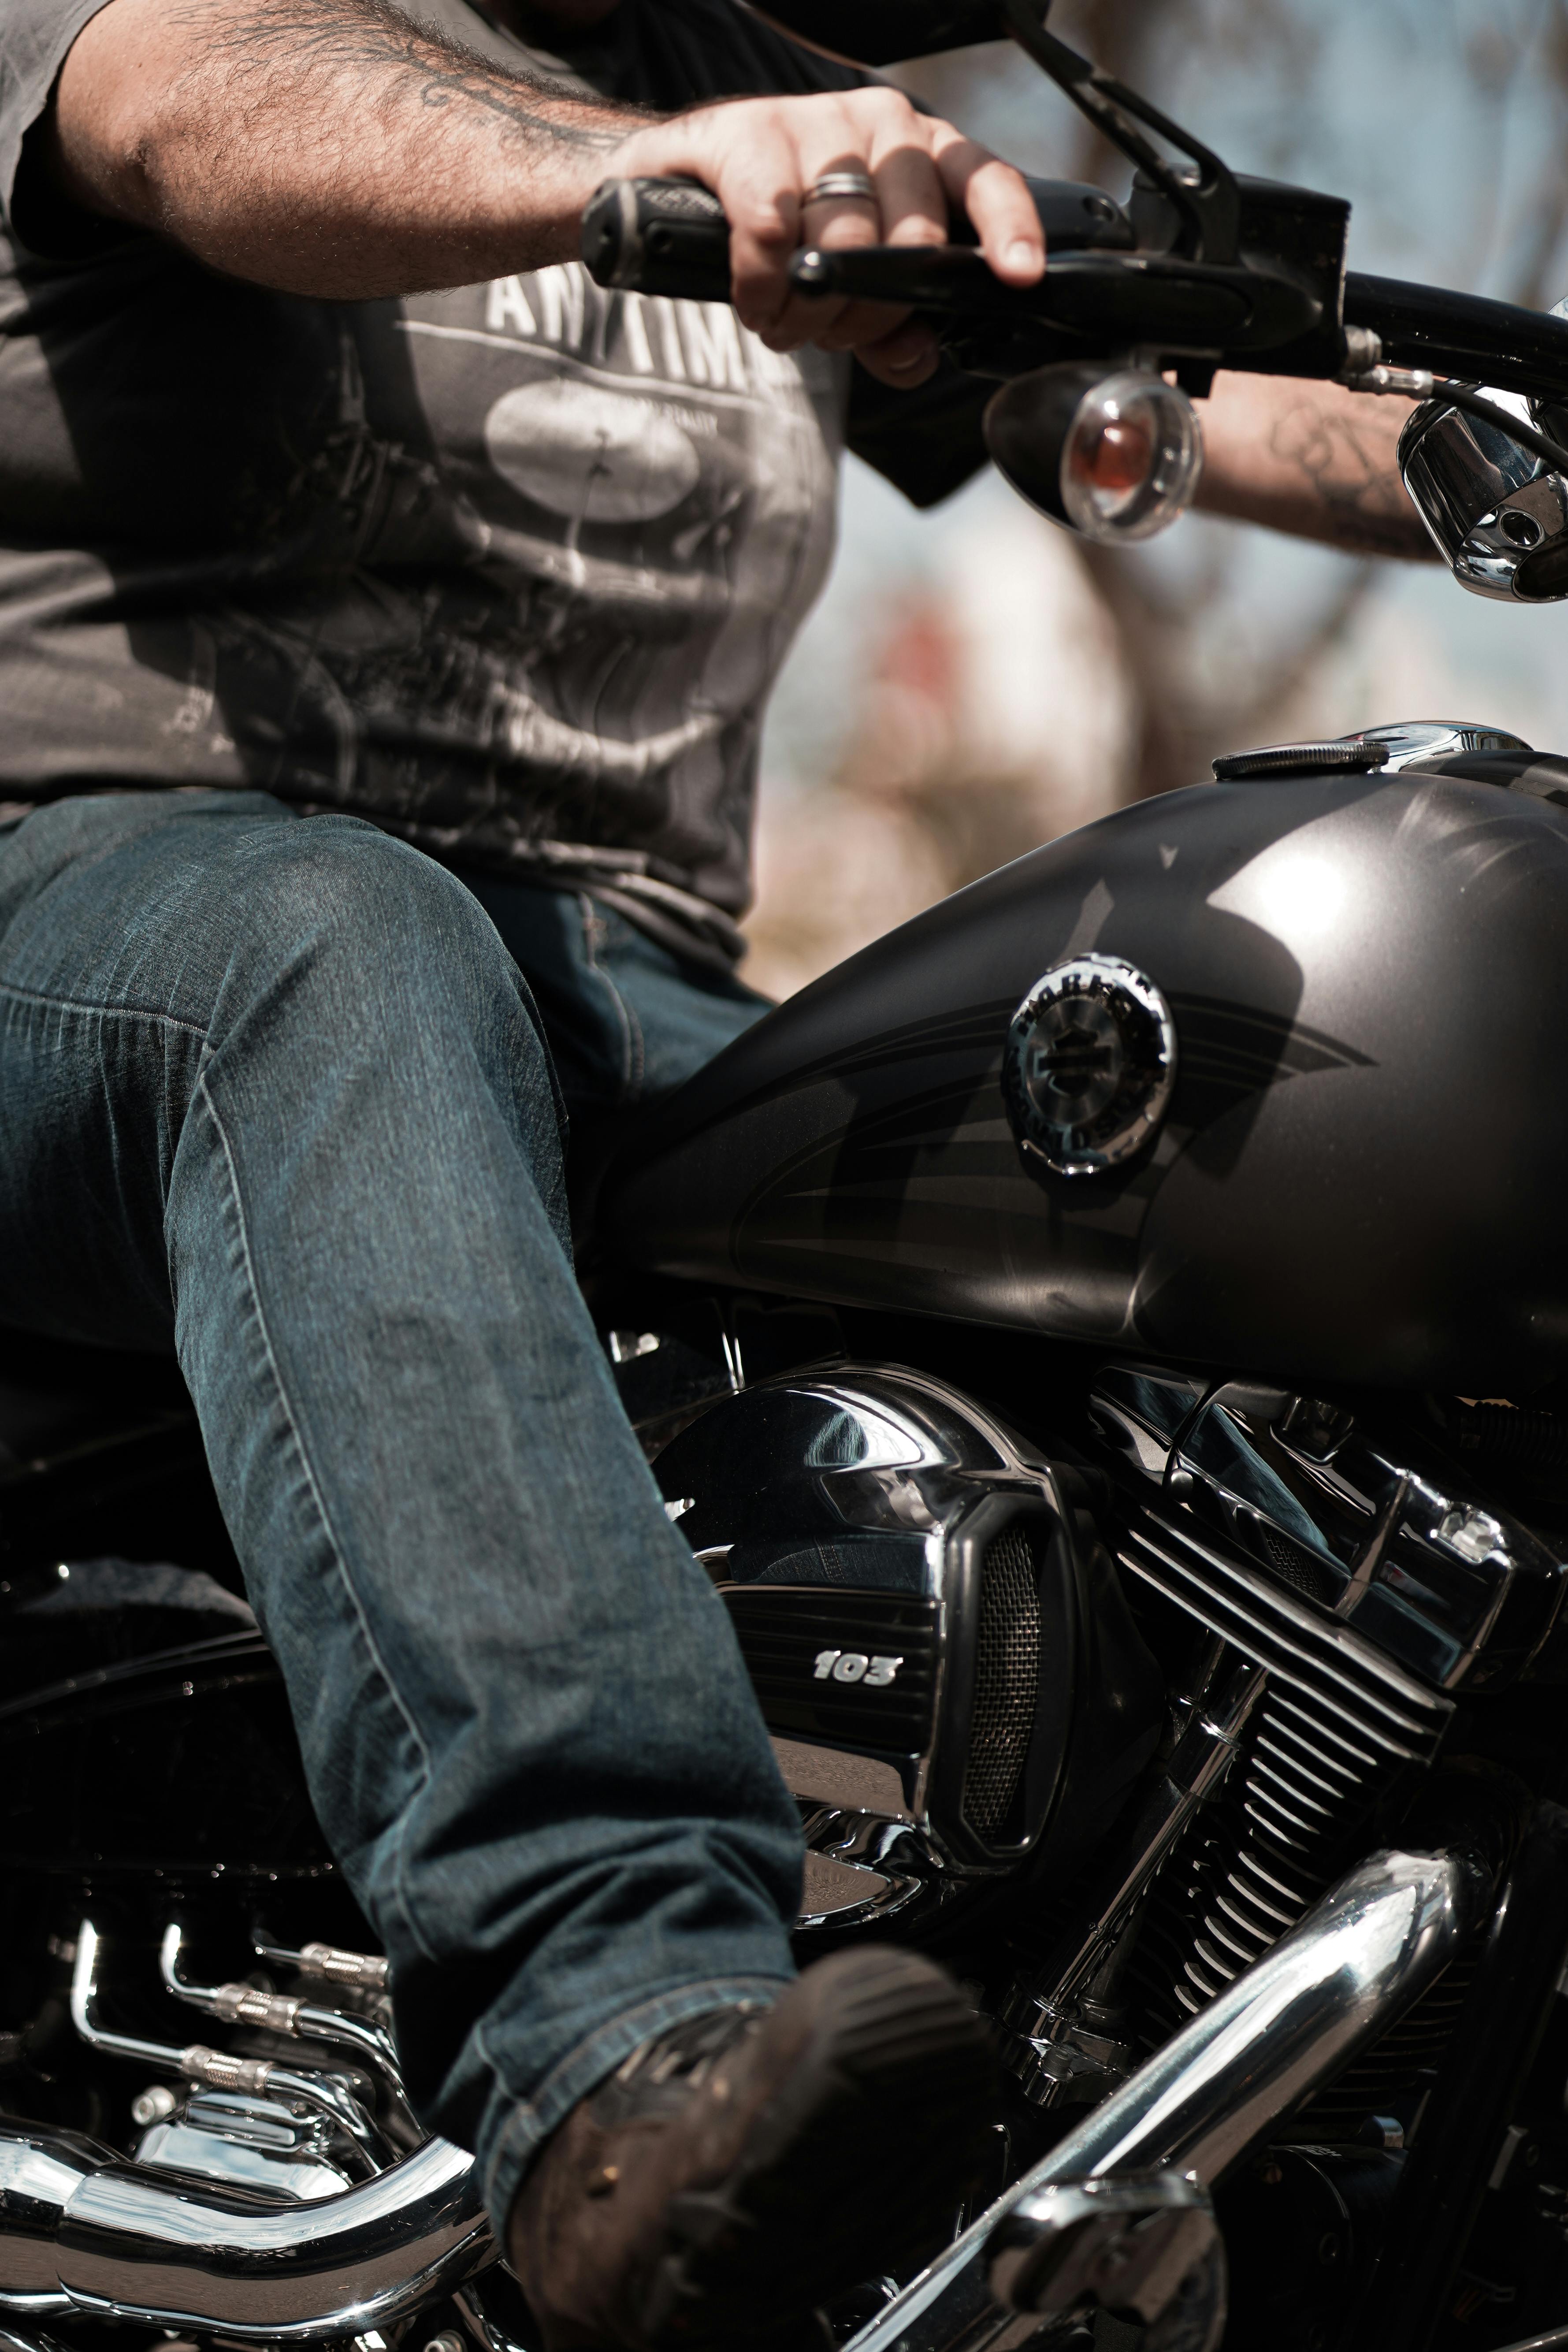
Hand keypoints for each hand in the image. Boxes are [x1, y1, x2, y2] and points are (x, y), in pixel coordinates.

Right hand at [604, 86, 1043, 387]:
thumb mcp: (851, 287)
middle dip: (869, 315)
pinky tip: (754, 301)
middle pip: (911, 242)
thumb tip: (914, 358)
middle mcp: (883, 126)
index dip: (1008, 229)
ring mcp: (818, 121)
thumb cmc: (783, 236)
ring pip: (844, 244)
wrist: (678, 191)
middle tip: (826, 333)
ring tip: (782, 321)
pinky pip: (773, 231)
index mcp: (924, 157)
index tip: (1017, 276)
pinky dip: (762, 286)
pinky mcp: (749, 133)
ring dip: (809, 314)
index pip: (985, 181)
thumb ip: (895, 328)